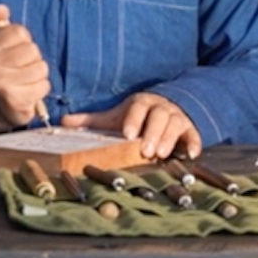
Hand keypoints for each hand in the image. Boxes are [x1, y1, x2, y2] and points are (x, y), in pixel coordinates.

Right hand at [0, 4, 51, 132]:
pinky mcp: (14, 99)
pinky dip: (40, 89)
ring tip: (26, 80)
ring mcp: (0, 83)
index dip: (24, 41)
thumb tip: (0, 8)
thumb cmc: (3, 69)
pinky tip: (29, 92)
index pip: (20, 32)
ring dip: (38, 75)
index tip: (15, 51)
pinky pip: (44, 85)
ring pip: (41, 68)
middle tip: (21, 69)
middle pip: (32, 50)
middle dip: (33, 59)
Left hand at [65, 92, 200, 159]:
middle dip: (153, 133)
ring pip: (176, 125)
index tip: (128, 133)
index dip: (133, 119)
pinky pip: (194, 135)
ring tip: (162, 154)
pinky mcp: (190, 130)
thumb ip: (92, 121)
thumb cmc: (138, 117)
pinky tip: (191, 154)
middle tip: (146, 151)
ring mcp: (178, 118)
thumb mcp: (115, 117)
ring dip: (170, 139)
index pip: (138, 108)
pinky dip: (194, 144)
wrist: (168, 108)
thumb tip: (63, 121)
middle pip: (159, 116)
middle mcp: (161, 108)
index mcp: (141, 103)